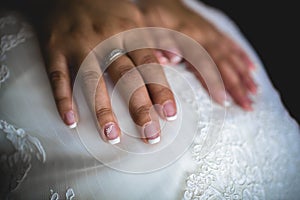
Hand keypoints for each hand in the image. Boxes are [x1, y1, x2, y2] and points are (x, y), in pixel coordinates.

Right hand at [32, 0, 176, 143]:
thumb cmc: (106, 8)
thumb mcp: (134, 17)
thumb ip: (153, 39)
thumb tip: (172, 60)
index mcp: (128, 32)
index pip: (148, 65)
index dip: (160, 90)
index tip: (169, 115)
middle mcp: (105, 38)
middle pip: (125, 76)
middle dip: (139, 108)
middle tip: (150, 135)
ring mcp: (78, 43)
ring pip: (92, 80)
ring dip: (102, 110)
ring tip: (111, 136)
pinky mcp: (54, 47)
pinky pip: (57, 76)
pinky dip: (63, 99)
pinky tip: (70, 121)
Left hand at [138, 0, 256, 109]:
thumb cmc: (152, 12)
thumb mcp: (149, 26)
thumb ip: (160, 43)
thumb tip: (172, 58)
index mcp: (189, 36)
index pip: (206, 64)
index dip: (216, 84)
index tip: (225, 102)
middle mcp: (205, 34)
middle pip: (225, 63)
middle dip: (237, 85)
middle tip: (248, 105)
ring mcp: (211, 31)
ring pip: (232, 55)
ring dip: (244, 73)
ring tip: (254, 90)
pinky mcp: (213, 29)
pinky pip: (231, 43)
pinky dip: (242, 56)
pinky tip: (251, 66)